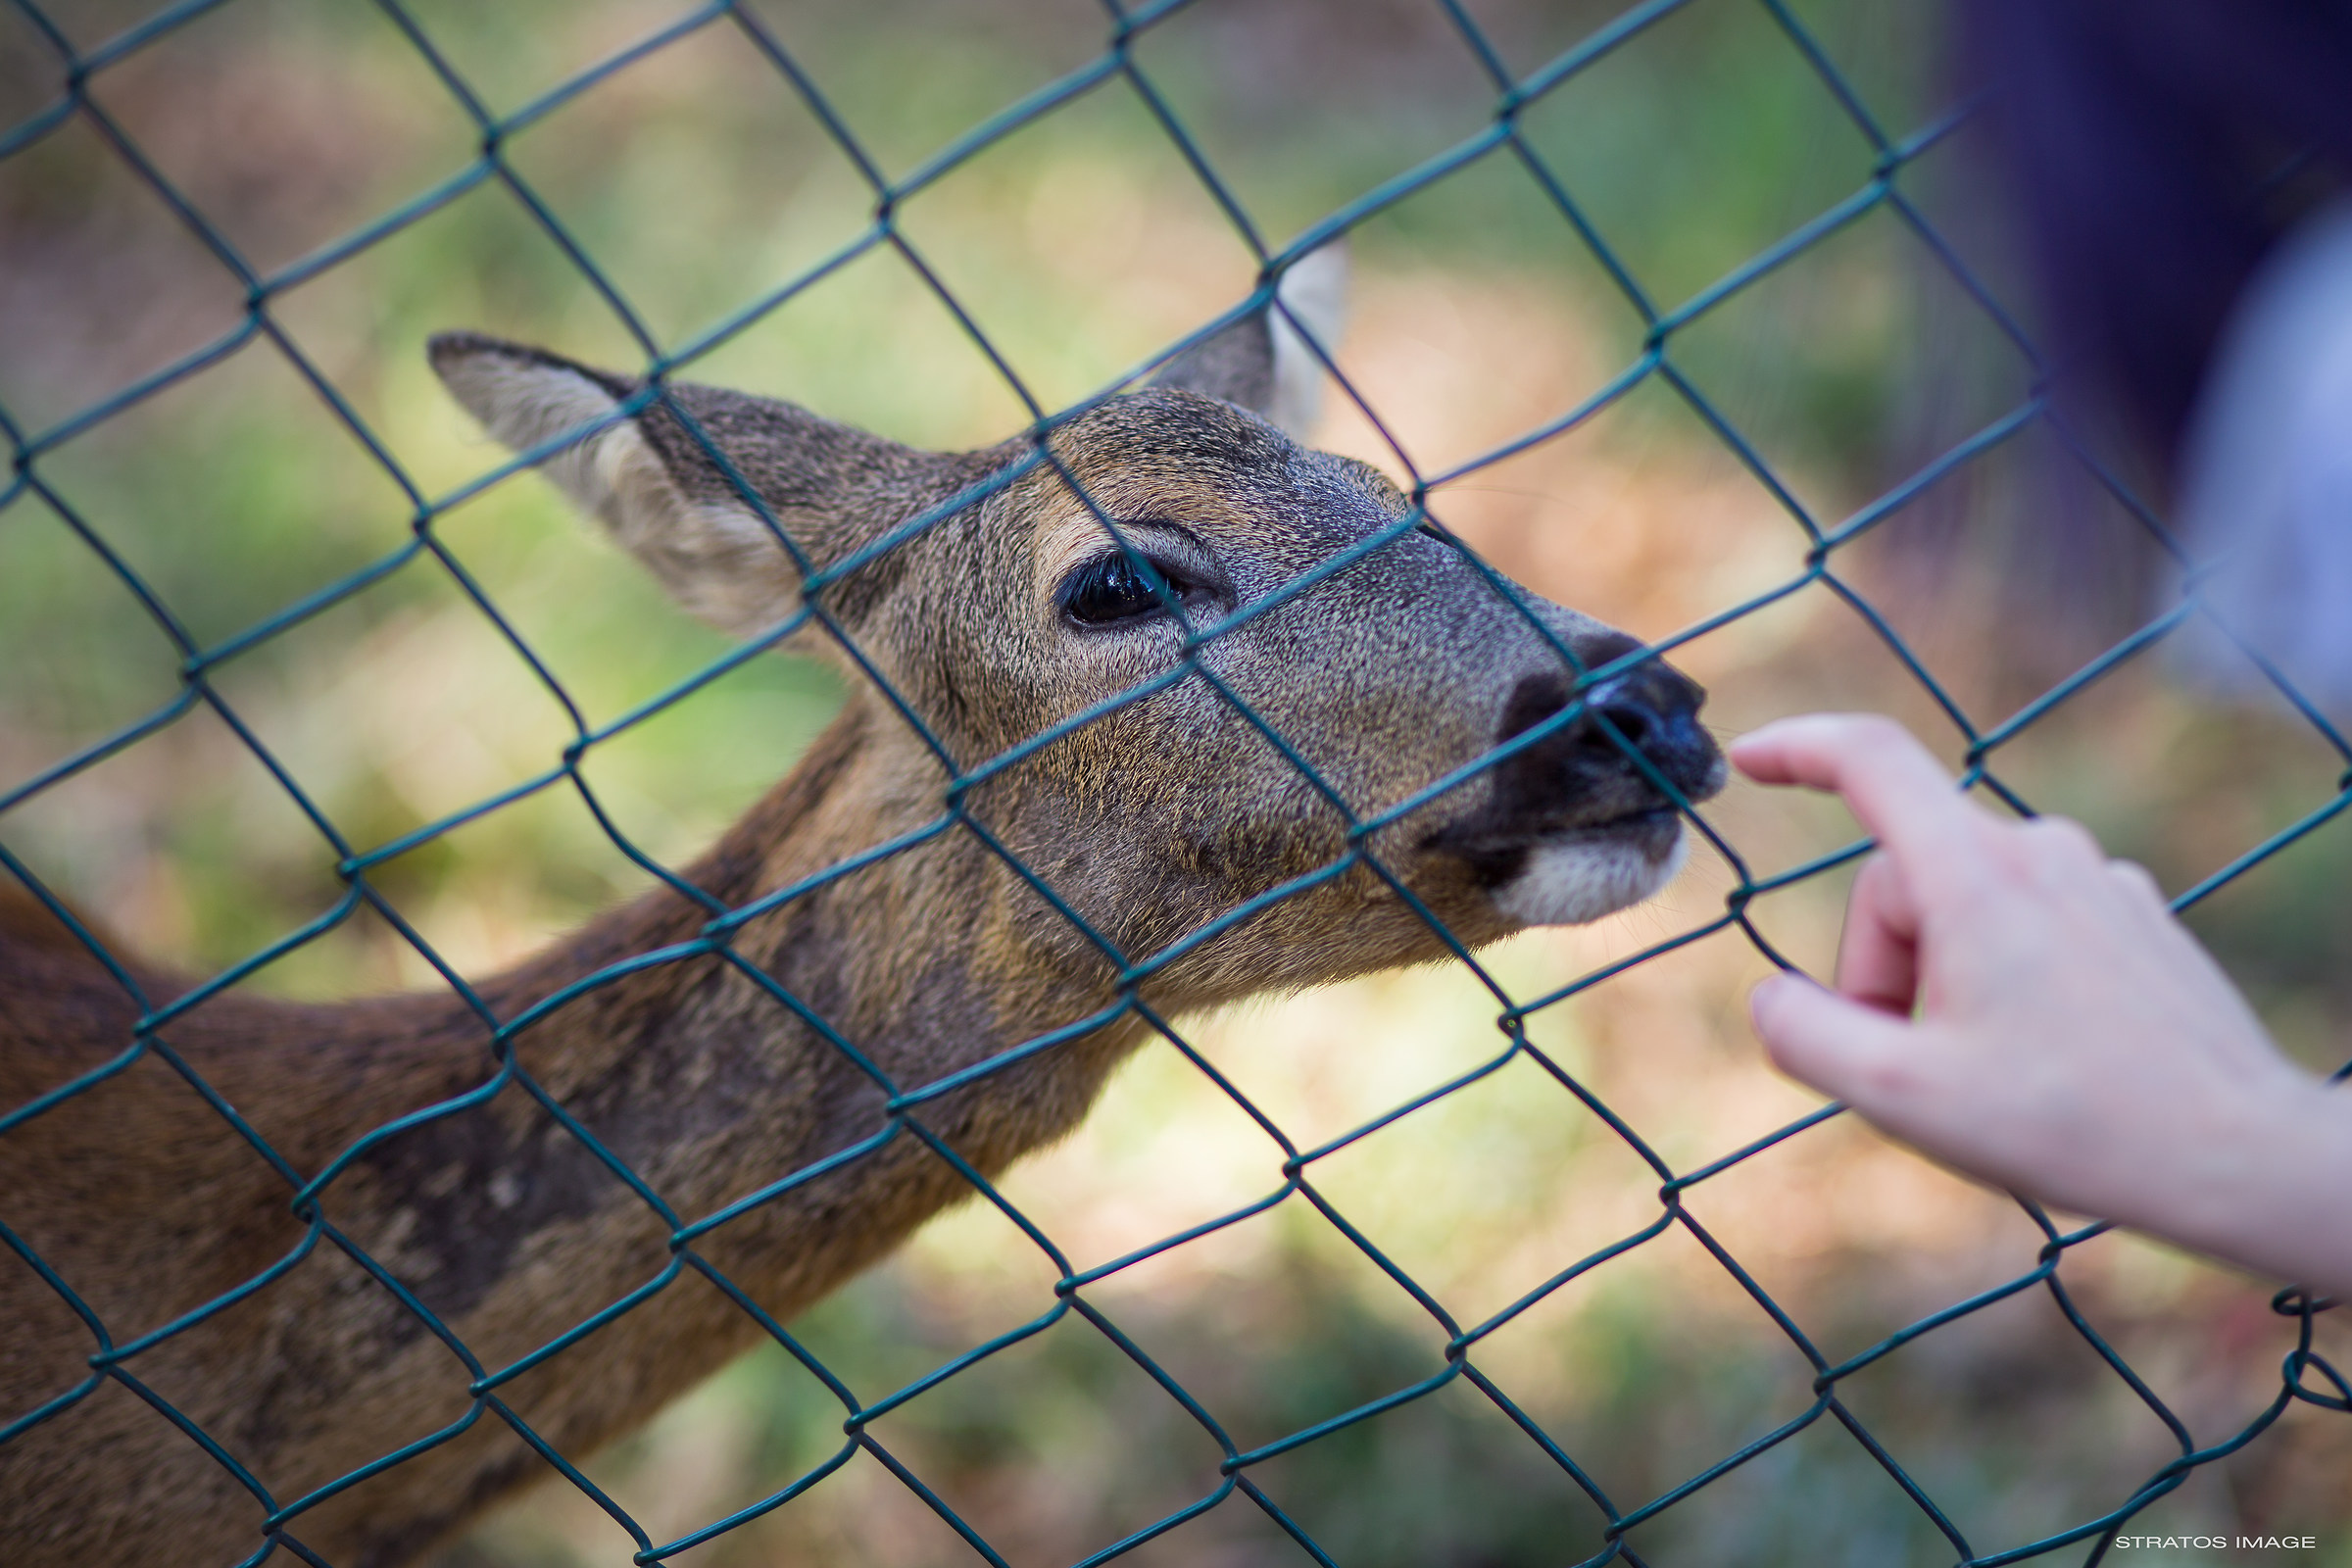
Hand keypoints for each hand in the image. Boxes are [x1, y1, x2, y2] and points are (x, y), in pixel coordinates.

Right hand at [1732, 713, 2351, 1293]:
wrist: (2239, 1157)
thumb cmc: (2073, 1126)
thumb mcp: (1902, 1098)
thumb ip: (1804, 1035)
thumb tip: (1772, 996)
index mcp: (1975, 876)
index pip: (1869, 761)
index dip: (1796, 747)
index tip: (1747, 761)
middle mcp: (2039, 853)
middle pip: (1903, 875)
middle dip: (1878, 965)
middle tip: (1906, 1064)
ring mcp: (2096, 880)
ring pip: (1963, 902)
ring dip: (1939, 976)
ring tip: (1979, 1071)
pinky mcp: (2133, 917)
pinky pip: (2025, 922)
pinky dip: (1998, 977)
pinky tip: (2037, 1058)